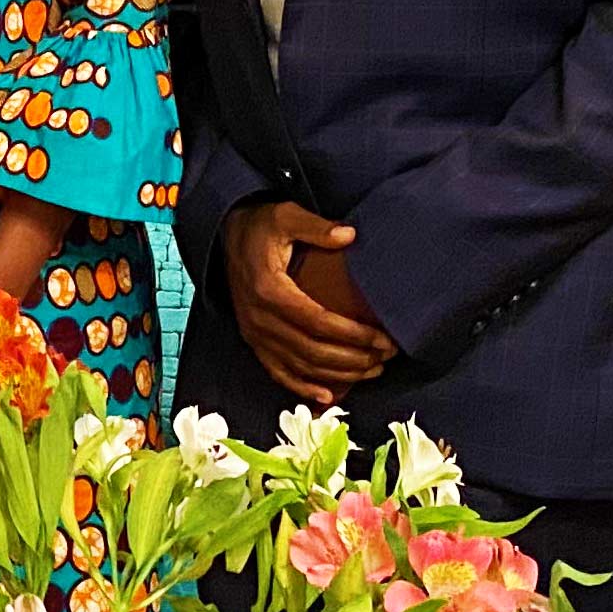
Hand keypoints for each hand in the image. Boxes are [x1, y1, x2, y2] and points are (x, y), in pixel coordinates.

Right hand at [223, 200, 394, 405]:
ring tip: (371, 371)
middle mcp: (259, 317)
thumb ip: (316, 227)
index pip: (318, 322)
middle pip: (312, 350)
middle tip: (386, 357)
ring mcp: (254, 332)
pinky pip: (277, 371)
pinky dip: (302, 387)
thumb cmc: (261, 226)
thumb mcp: (286, 216)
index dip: (354, 335)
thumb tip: (348, 235)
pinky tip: (328, 396)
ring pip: (299, 366)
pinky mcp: (252, 340)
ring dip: (337, 375)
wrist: (226, 236)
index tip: (383, 339)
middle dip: (354, 359)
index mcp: (269, 289)